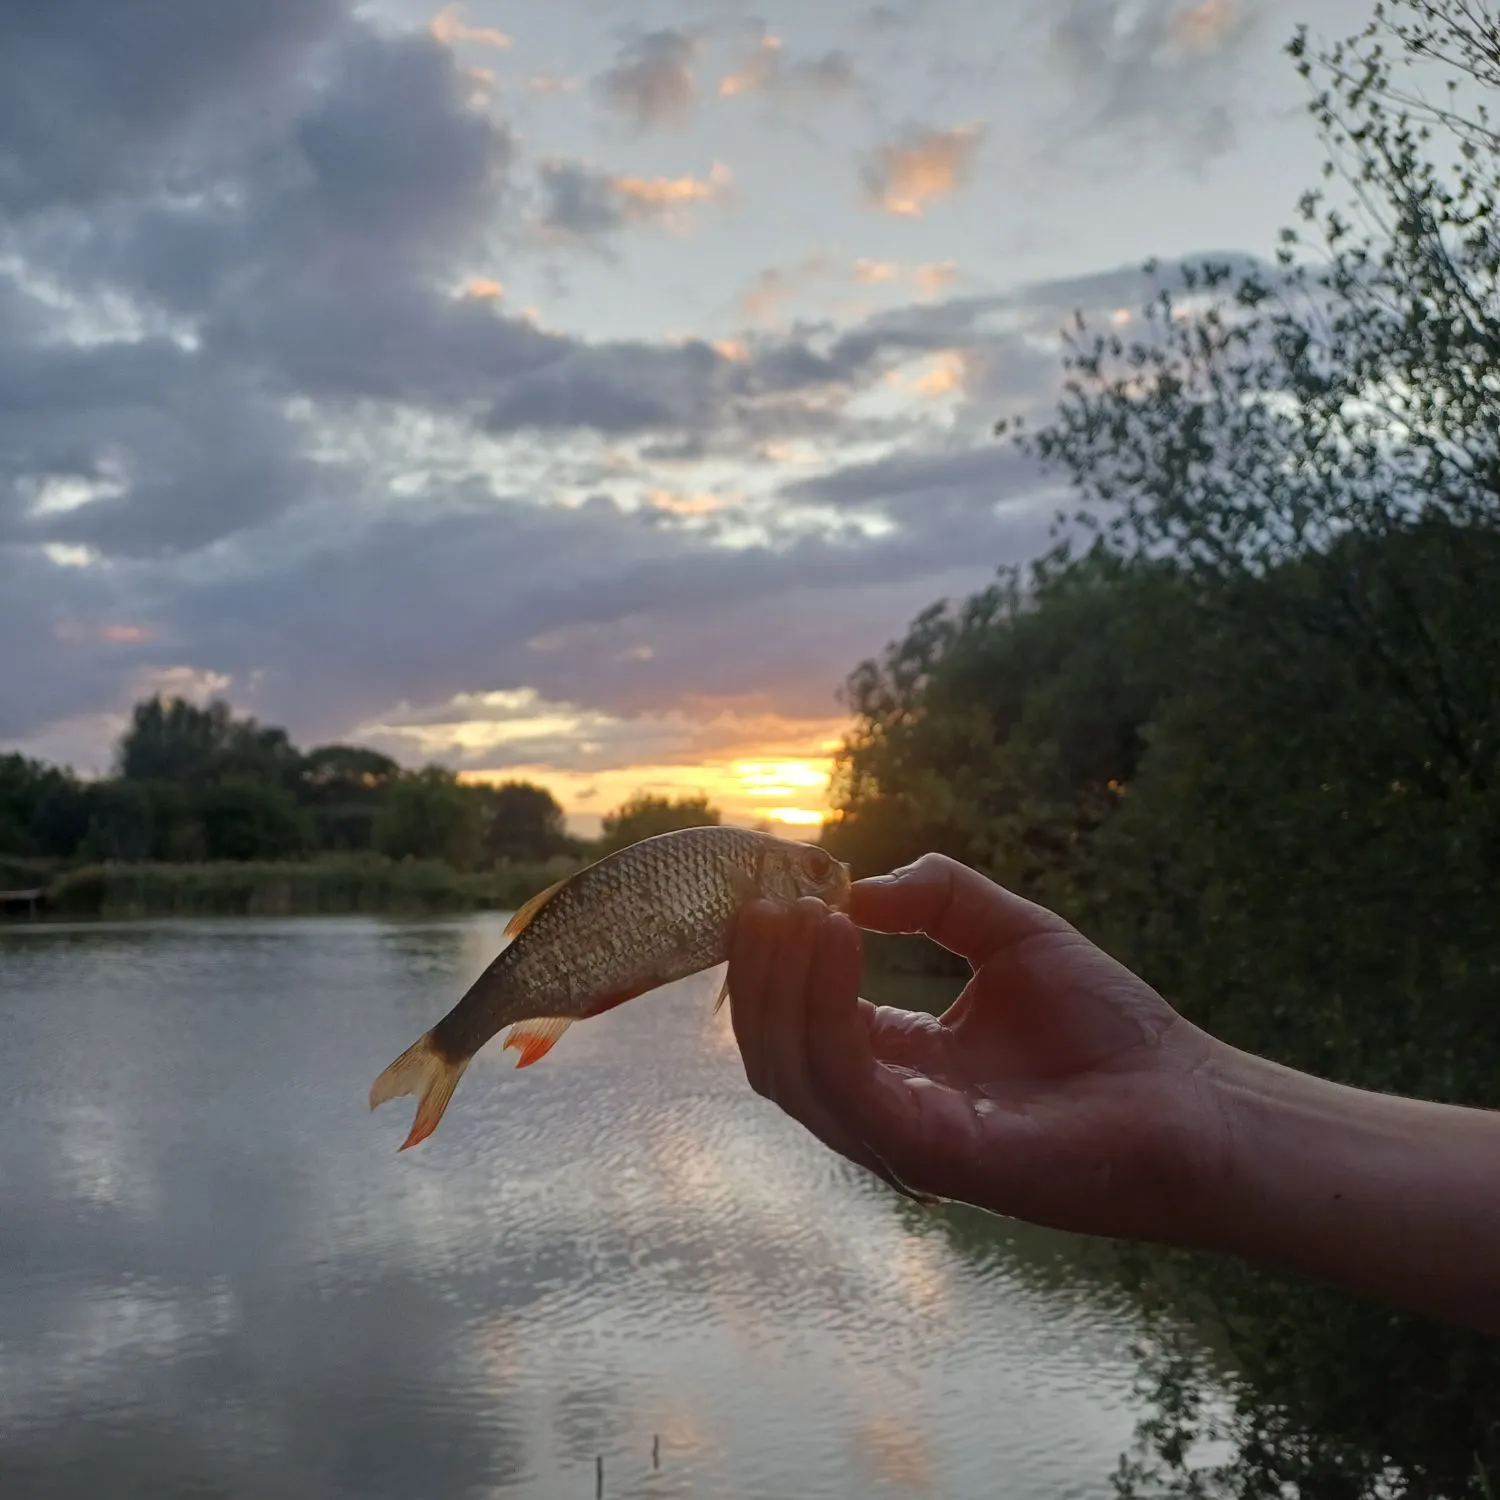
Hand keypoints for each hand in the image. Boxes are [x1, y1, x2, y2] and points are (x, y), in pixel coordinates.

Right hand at [726, 854, 1229, 1241]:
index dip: (773, 958)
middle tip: (763, 903)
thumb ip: (938, 897)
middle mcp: (887, 1108)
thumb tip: (854, 885)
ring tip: (796, 913)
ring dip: (778, 987)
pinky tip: (838, 939)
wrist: (1192, 1098)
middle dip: (758, 975)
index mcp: (898, 1064)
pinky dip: (824, 1011)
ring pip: (793, 1074)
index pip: (800, 1018)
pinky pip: (847, 1086)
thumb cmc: (1111, 1027)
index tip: (767, 891)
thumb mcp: (1012, 931)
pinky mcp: (934, 1156)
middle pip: (776, 1051)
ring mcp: (904, 1139)